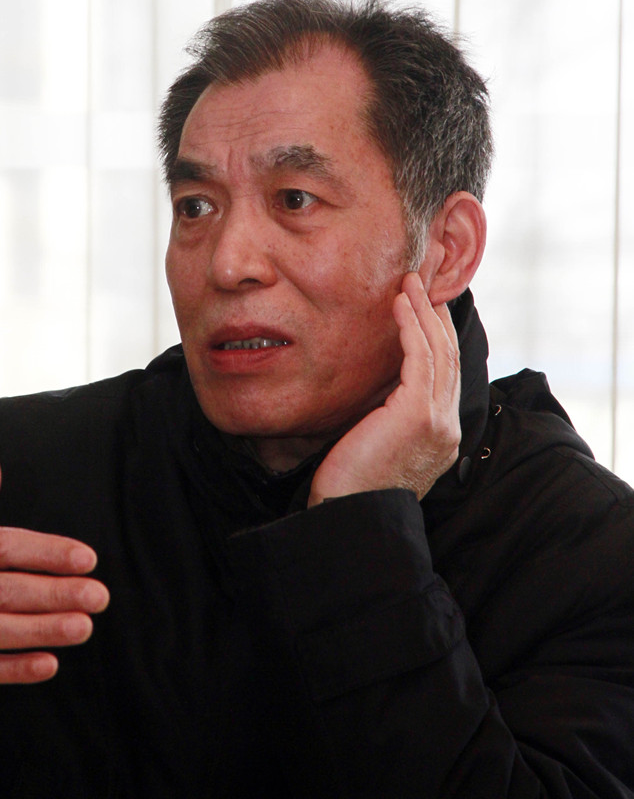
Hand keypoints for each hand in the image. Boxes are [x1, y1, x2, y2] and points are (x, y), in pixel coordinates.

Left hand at [308, 273, 460, 505]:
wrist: (350, 515)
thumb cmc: (353, 484)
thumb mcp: (379, 443)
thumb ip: (390, 415)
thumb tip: (381, 387)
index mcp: (441, 436)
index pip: (447, 375)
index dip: (439, 336)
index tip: (426, 307)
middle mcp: (447, 427)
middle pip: (449, 357)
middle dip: (436, 316)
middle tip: (423, 283)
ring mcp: (437, 421)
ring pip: (438, 352)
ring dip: (424, 312)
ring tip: (410, 284)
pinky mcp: (419, 415)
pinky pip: (420, 358)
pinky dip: (412, 326)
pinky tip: (400, 305)